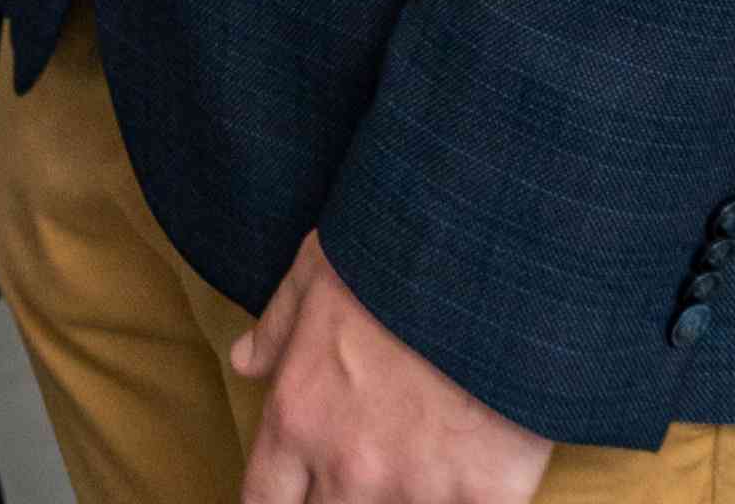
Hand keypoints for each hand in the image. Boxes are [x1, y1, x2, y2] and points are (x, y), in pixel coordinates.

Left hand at [232, 232, 552, 503]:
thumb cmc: (395, 254)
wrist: (490, 256)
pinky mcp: (483, 499)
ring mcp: (416, 492)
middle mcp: (348, 469)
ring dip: (401, 498)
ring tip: (418, 459)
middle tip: (366, 465)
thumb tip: (244, 362)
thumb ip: (277, 328)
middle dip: (339, 500)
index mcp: (298, 418)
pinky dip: (463, 498)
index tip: (299, 493)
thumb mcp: (317, 273)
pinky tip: (474, 470)